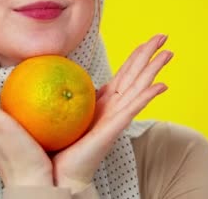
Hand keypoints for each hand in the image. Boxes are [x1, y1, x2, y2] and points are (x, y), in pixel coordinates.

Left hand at [51, 34, 172, 192]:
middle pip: (136, 75)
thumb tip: (39, 69)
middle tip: (163, 35)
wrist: (57, 172)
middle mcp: (114, 107)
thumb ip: (57, 91)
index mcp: (103, 102)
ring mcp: (116, 117)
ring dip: (154, 69)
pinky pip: (132, 109)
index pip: (124, 73)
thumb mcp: (55, 108)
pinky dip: (147, 96)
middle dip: (150, 55)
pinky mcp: (114, 128)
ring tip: (168, 53)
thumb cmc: (56, 144)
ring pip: (139, 87)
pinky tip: (161, 85)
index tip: (146, 41)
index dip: (135, 56)